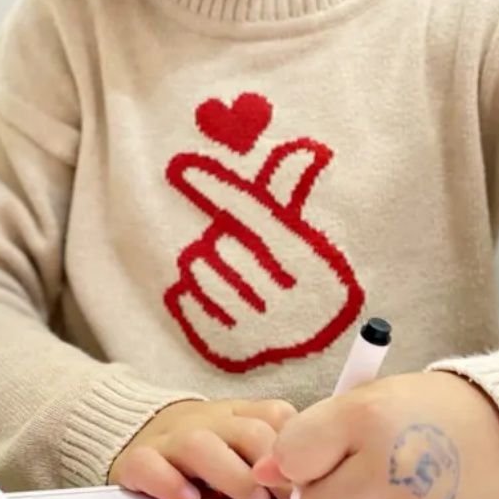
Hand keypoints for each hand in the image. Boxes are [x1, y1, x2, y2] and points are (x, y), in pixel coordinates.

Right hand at [109, 398, 296, 498]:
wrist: (133, 432)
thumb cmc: (204, 453)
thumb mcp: (240, 449)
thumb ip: (271, 462)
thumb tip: (311, 494)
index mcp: (240, 414)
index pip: (277, 417)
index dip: (298, 451)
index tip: (314, 484)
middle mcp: (208, 421)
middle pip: (248, 432)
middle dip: (272, 467)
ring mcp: (170, 438)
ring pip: (201, 445)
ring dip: (232, 475)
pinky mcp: (136, 460)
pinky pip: (149, 466)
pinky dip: (170, 484)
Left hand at [165, 133, 366, 372]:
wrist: (311, 343)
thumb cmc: (300, 277)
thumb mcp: (303, 238)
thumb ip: (290, 194)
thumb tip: (305, 148)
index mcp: (313, 266)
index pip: (255, 216)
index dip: (218, 188)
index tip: (185, 167)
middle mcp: (291, 300)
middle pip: (222, 244)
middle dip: (222, 241)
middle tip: (238, 252)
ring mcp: (260, 328)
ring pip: (201, 271)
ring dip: (206, 264)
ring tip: (228, 273)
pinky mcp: (230, 349)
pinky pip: (188, 301)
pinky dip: (192, 292)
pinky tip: (215, 297)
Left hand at [253, 371, 498, 498]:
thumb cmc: (434, 413)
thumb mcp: (373, 401)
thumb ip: (313, 435)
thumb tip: (260, 475)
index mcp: (371, 417)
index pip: (292, 456)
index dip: (304, 457)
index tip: (329, 452)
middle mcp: (393, 469)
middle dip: (333, 495)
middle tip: (366, 476)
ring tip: (393, 497)